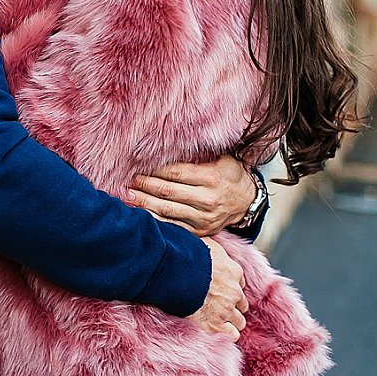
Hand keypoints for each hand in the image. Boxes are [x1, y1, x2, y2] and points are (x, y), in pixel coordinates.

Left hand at [128, 156, 255, 235]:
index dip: (155, 170)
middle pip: (168, 192)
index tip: (139, 166)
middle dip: (145, 185)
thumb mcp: (222, 158)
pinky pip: (173, 226)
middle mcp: (208, 199)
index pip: (175, 173)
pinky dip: (155, 220)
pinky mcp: (201, 231)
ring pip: (167, 210)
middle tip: (129, 181)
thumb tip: (169, 144)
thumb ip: (199, 154)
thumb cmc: (230, 175)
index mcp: (212, 178)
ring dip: (144, 203)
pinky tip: (141, 214)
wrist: (247, 202)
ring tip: (129, 196)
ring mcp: (204, 218)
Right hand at [189, 238, 247, 338]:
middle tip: (217, 305)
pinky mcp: (215, 324)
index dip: (230, 287)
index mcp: (234, 271)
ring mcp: (226, 309)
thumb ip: (211, 250)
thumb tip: (206, 244)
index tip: (220, 289)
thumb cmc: (186, 255)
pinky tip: (217, 330)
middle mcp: (234, 291)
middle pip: (241, 304)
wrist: (175, 272)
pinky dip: (226, 334)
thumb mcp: (205, 243)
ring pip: (239, 321)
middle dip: (232, 306)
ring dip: (230, 321)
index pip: (240, 283)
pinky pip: (232, 335)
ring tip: (217, 320)